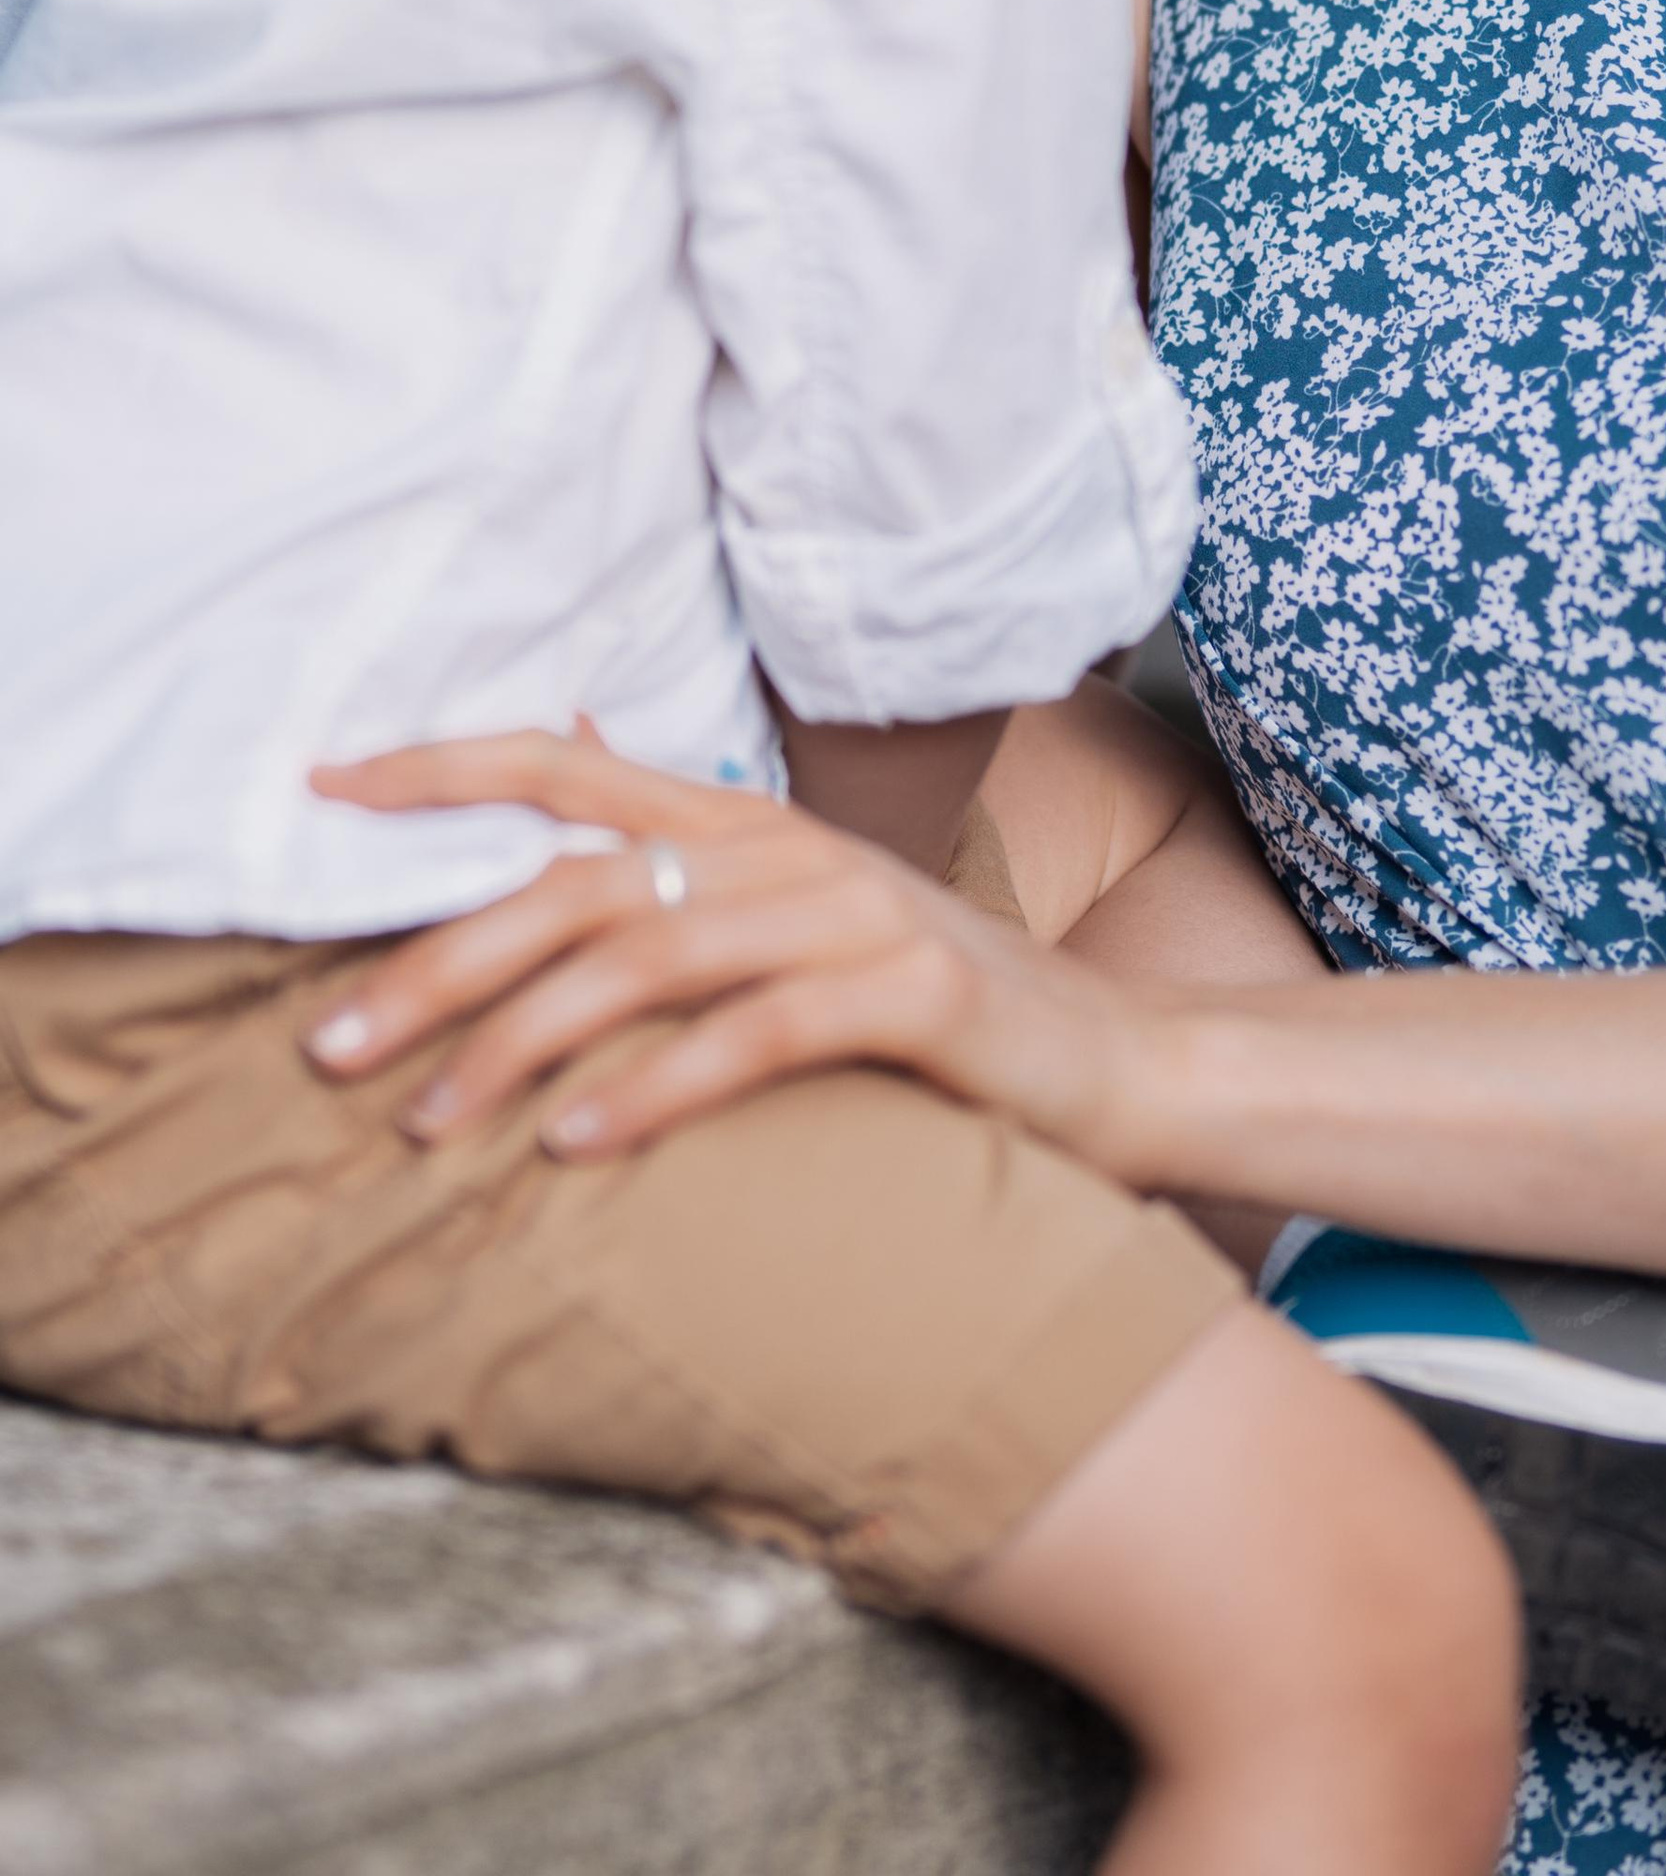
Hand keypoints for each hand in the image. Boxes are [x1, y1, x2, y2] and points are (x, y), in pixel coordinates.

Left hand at [302, 726, 1161, 1168]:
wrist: (1121, 1065)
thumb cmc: (937, 1010)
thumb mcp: (803, 918)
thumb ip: (687, 858)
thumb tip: (580, 744)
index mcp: (748, 824)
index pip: (571, 763)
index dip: (443, 769)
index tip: (320, 791)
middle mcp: (792, 850)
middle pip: (581, 881)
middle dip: (440, 961)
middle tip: (334, 1050)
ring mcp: (857, 914)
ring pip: (649, 956)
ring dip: (520, 1042)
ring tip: (430, 1121)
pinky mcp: (915, 994)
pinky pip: (755, 1036)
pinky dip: (654, 1089)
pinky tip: (578, 1145)